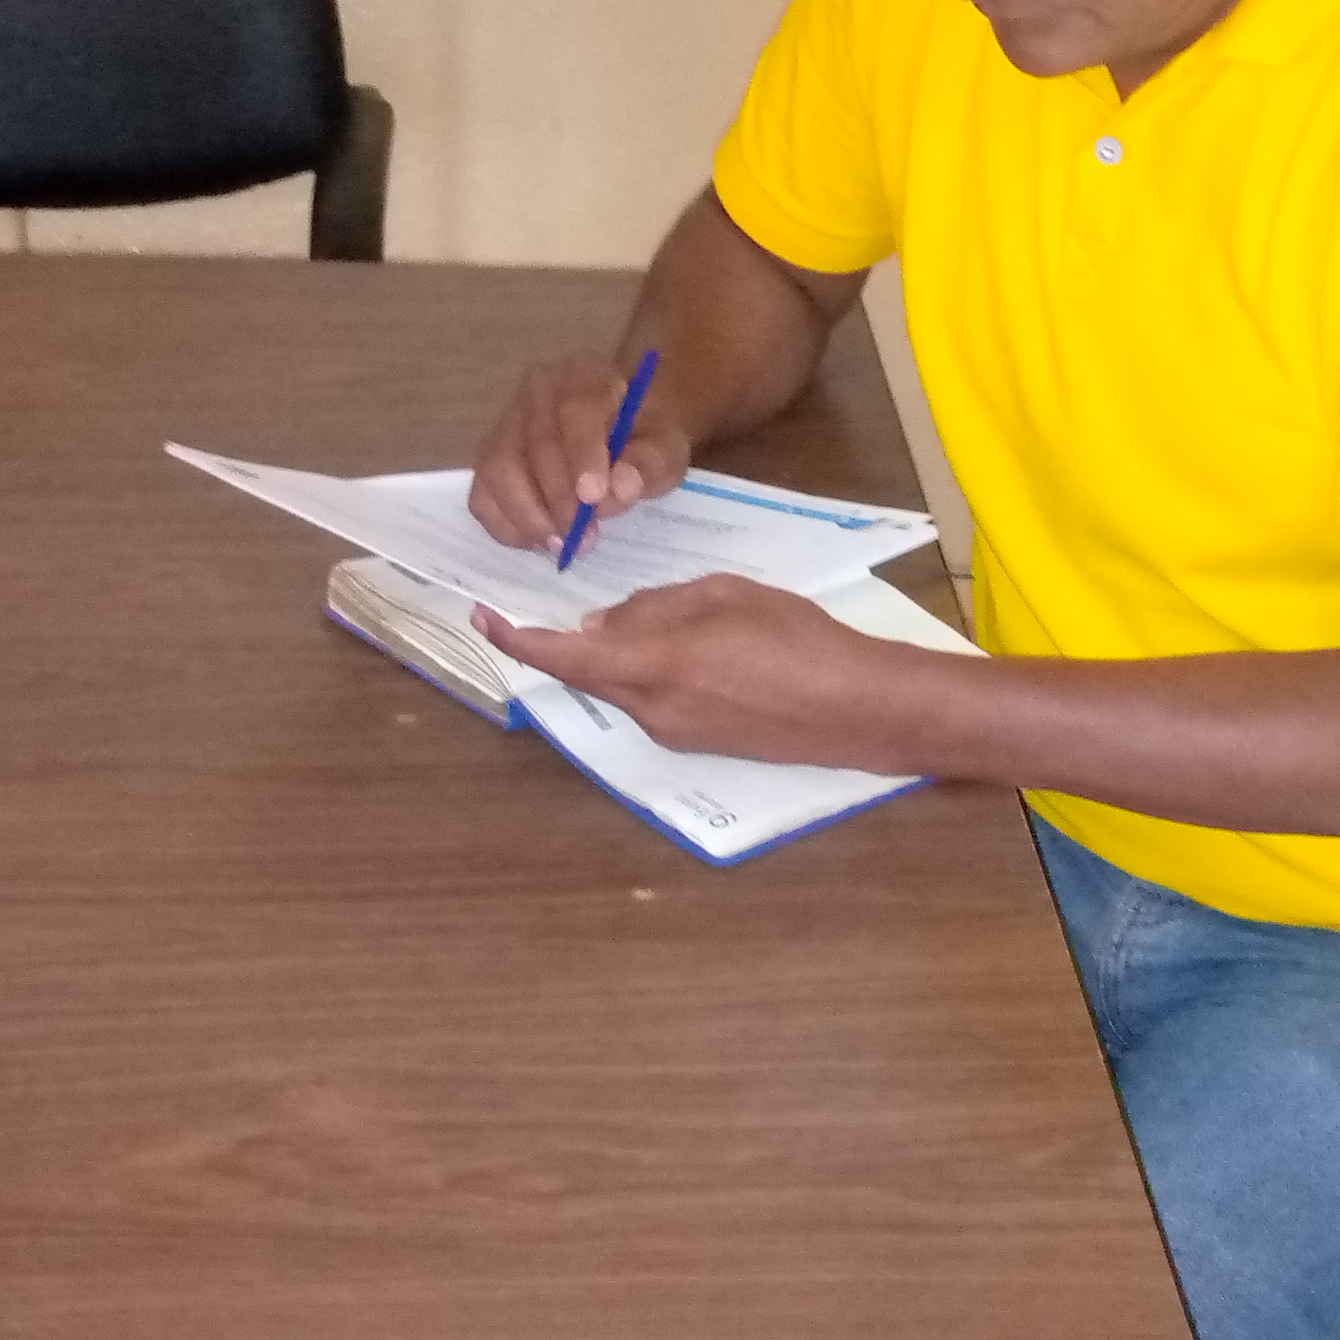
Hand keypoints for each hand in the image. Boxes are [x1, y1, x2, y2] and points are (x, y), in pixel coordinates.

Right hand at [469, 351, 691, 551]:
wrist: (621, 444)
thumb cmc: (642, 444)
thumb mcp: (665, 450)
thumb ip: (651, 463)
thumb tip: (622, 485)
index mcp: (584, 373)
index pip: (575, 407)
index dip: (582, 453)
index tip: (594, 497)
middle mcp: (537, 389)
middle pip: (536, 442)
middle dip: (559, 497)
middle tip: (584, 536)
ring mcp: (506, 423)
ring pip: (500, 469)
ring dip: (531, 515)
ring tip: (564, 543)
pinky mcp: (489, 460)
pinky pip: (483, 496)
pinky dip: (508, 526)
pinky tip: (540, 541)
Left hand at [476, 576, 906, 764]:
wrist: (856, 709)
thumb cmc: (799, 638)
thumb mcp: (725, 595)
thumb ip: (656, 608)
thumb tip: (601, 625)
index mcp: (656, 664)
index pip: (566, 655)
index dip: (518, 641)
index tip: (483, 620)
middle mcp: (654, 708)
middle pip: (592, 673)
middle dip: (579, 640)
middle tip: (588, 601)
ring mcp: (674, 733)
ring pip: (625, 685)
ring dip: (627, 652)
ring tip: (682, 618)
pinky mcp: (697, 744)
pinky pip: (655, 701)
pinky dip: (656, 671)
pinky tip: (703, 650)